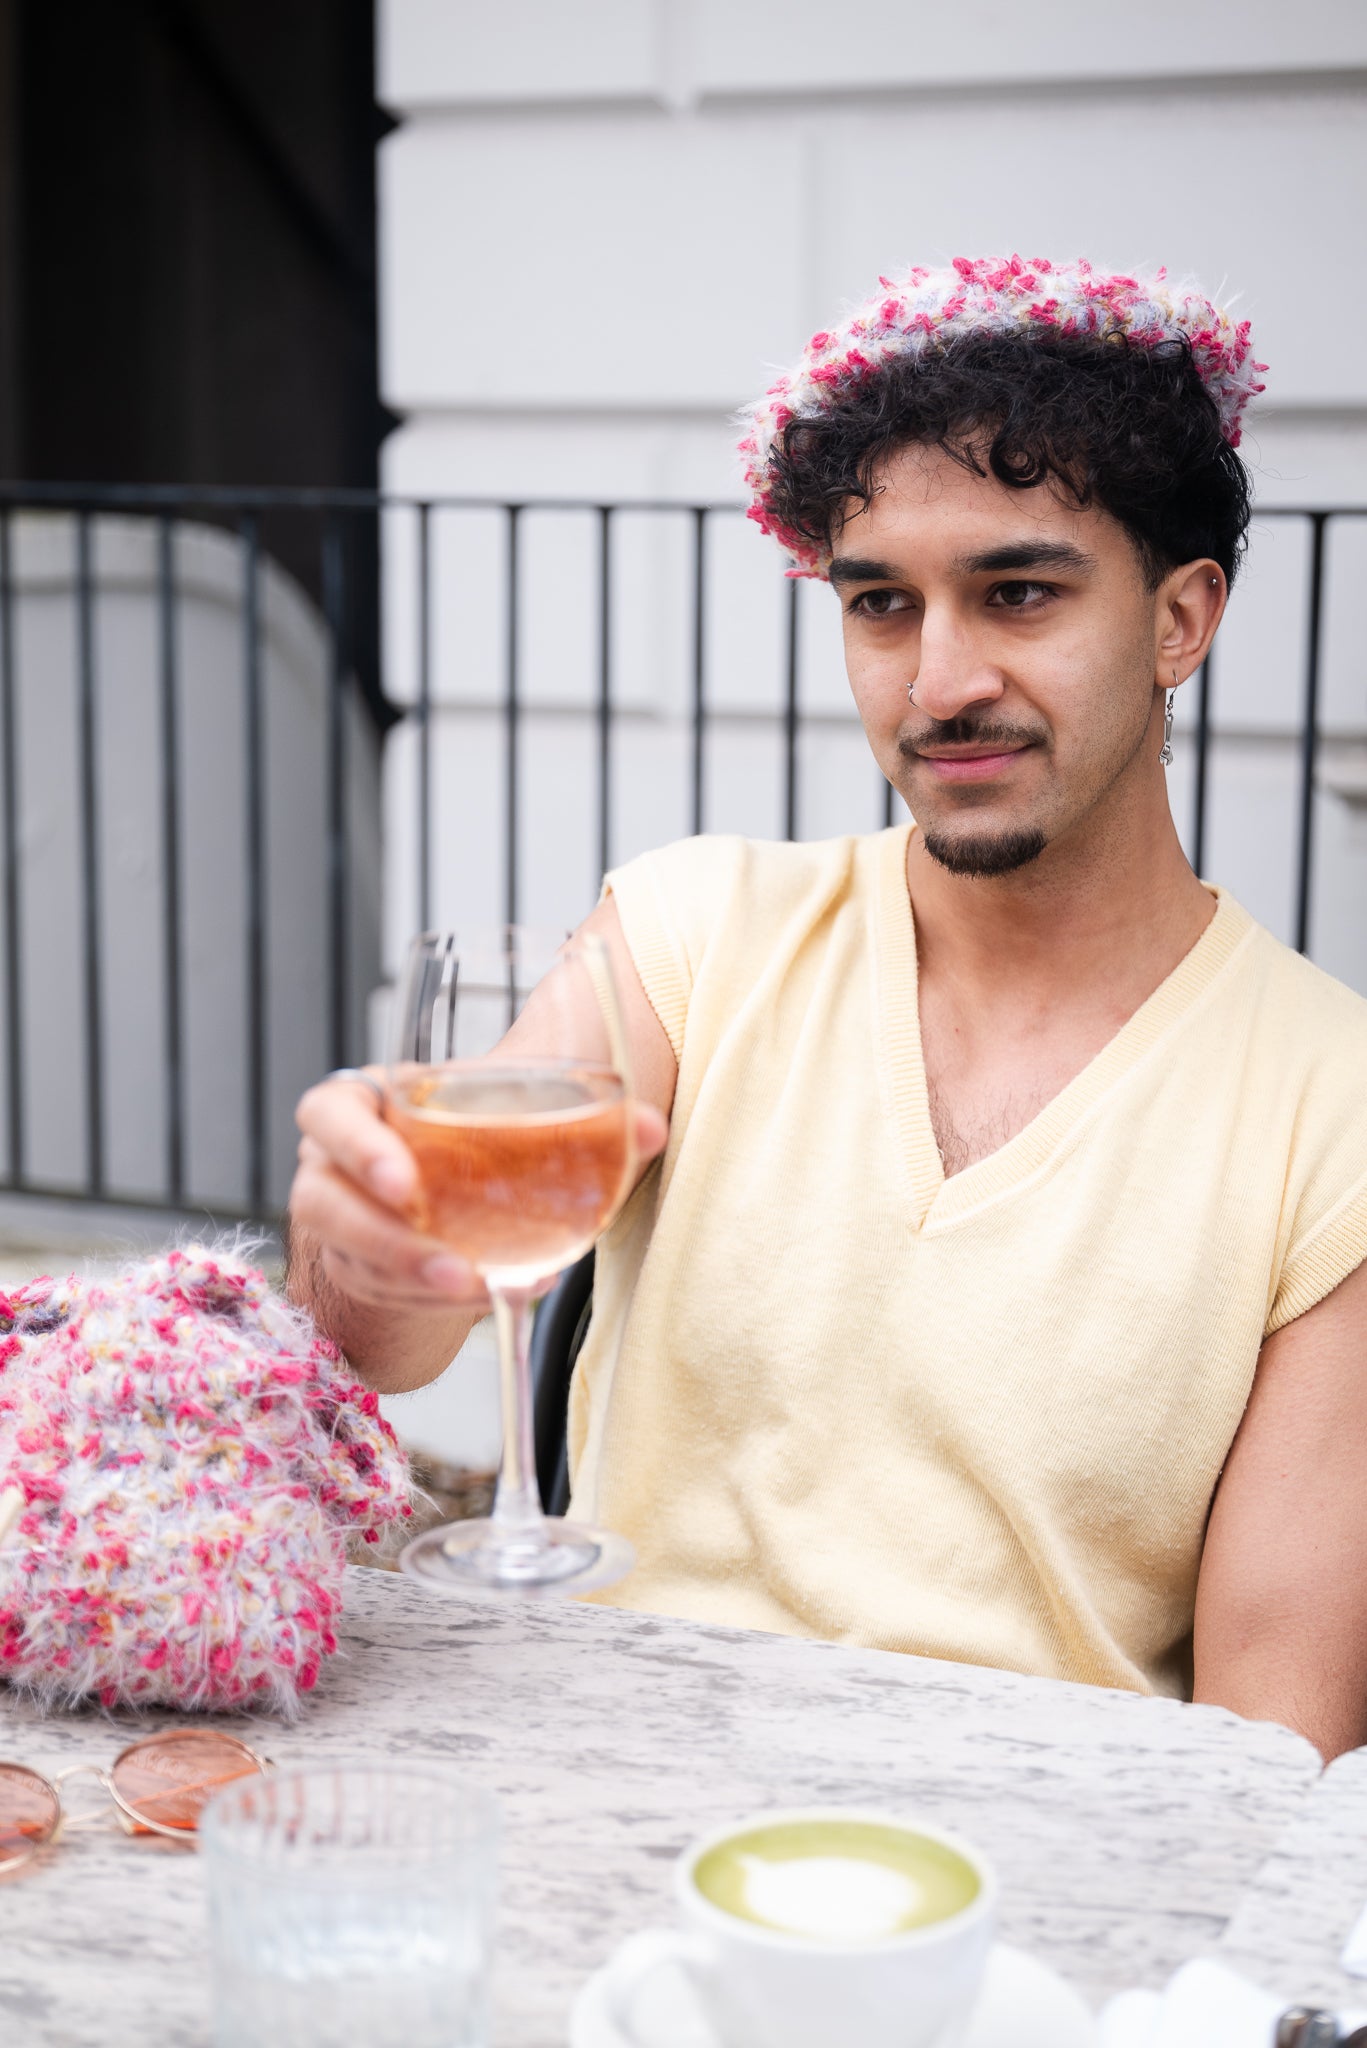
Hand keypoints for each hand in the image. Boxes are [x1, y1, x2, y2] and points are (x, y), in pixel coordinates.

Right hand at [290, 1070, 668, 1317]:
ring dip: (417, 1281)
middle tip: (449, 1261)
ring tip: (478, 1287)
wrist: (447, 1185)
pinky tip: (493, 1295)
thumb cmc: (471, 1136)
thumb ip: (583, 1115)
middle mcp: (333, 1165)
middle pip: (322, 1202)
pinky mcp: (359, 1272)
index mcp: (362, 1105)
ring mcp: (340, 1224)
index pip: (328, 1113)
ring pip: (355, 1259)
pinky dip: (440, 1303)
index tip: (404, 1179)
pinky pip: (387, 1294)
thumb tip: (650, 1128)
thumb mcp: (509, 1111)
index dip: (356, 1146)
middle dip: (383, 1237)